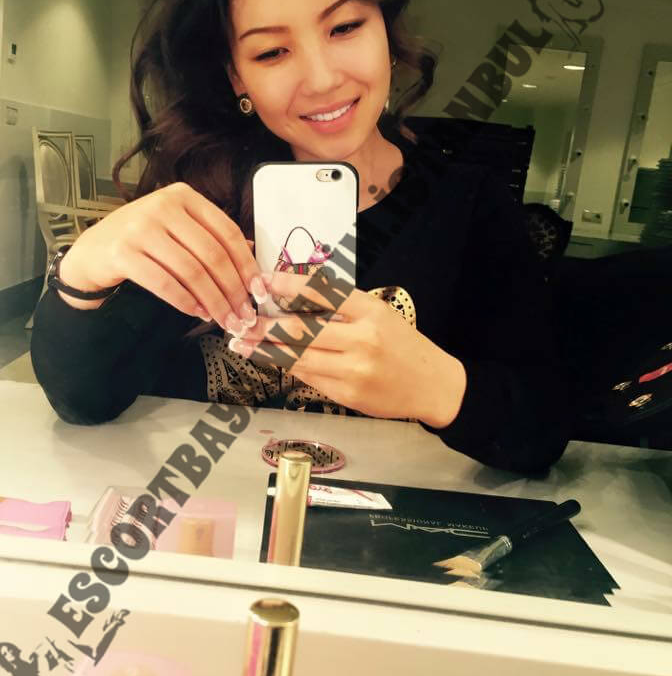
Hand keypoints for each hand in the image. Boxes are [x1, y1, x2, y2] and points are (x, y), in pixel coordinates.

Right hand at [56, 183, 266, 333]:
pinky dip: (187, 302)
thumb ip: (211, 238)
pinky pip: (165, 284)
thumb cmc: (143, 241)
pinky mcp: (123, 253)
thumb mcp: (178, 229)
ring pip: (192, 271)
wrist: (92, 251)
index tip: (259, 291)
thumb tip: (253, 262)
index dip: (246, 264)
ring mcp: (140, 227)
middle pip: (212, 254)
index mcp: (183, 196)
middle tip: (244, 315)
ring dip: (213, 301)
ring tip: (224, 319)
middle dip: (233, 290)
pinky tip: (198, 313)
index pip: (227, 232)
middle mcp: (163, 205)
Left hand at [230, 273, 466, 426]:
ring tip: (243, 342)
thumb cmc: (403, 345)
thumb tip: (291, 299)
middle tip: (242, 318)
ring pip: (297, 356)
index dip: (286, 285)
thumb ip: (342, 307)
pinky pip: (307, 377)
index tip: (262, 281)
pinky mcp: (347, 394)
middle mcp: (362, 338)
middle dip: (265, 324)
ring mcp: (354, 369)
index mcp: (370, 310)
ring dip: (265, 349)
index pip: (321, 291)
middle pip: (301, 328)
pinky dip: (285, 366)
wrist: (433, 386)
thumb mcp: (378, 314)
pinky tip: (269, 359)